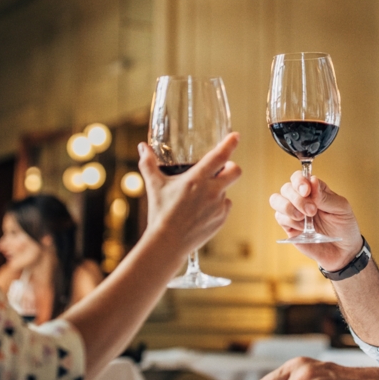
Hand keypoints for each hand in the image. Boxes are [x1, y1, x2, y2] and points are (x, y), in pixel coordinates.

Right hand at [138, 132, 241, 261]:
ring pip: (227, 190)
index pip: (220, 156)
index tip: (236, 136)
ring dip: (219, 189)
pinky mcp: (221, 219)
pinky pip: (225, 206)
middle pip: (236, 171)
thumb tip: (142, 147)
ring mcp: (219, 206)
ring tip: (200, 197)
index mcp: (197, 179)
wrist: (168, 243)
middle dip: (231, 166)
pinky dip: (217, 205)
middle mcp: (212, 191)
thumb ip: (149, 164)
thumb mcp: (154, 186)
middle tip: (222, 168)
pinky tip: (202, 211)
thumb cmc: (160, 213)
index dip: (230, 143)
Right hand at [269, 171, 360, 270]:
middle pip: (286, 188)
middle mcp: (301, 199)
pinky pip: (280, 217)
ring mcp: (293, 212)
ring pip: (276, 200)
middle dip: (297, 198)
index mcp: (314, 190)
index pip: (299, 177)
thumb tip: (312, 180)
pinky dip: (290, 221)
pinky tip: (303, 227)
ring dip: (288, 207)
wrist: (343, 251)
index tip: (307, 190)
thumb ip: (325, 196)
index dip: (299, 181)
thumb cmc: (344, 226)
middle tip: (312, 210)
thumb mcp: (341, 208)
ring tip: (303, 217)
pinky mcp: (289, 227)